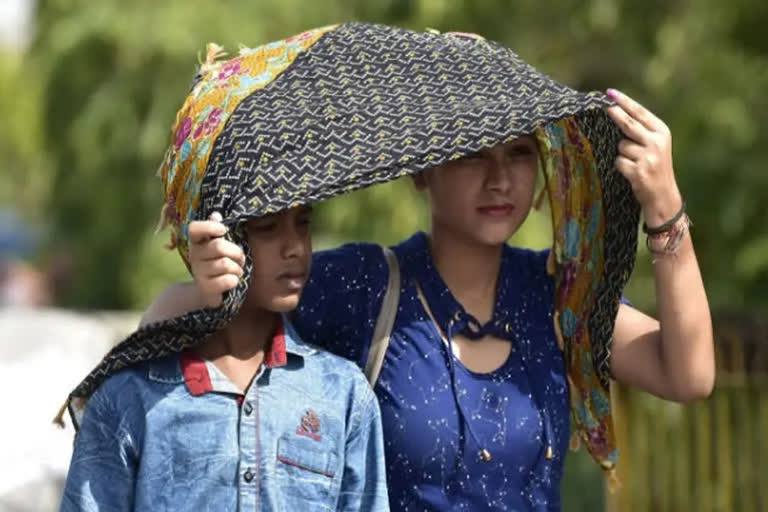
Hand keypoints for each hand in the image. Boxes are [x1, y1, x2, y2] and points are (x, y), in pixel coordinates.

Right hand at [188, 212, 245, 306]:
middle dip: (237, 253)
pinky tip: (232, 281)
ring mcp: (198, 272)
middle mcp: (194, 255)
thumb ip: (217, 230)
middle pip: (219, 246)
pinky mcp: (205, 288)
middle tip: (241, 259)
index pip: (194, 228)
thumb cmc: (219, 262)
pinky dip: (235, 280)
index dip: (209, 227)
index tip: (224, 230)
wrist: (210, 292)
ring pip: (226, 264)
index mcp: (197, 241)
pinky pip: (227, 280)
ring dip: (238, 268)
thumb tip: (216, 214)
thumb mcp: (219, 245)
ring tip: (236, 271)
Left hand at [606, 89, 682, 226]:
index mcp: (662, 132)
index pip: (640, 112)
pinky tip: (631, 173)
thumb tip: (616, 111)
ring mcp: (648, 157)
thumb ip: (642, 130)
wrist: (663, 195)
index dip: (624, 102)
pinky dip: (621, 166)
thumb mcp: (656, 145)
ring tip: (634, 163)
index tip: (610, 93)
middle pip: (628, 124)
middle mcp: (657, 142)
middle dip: (614, 114)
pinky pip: (619, 161)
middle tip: (602, 106)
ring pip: (621, 146)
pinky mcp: (638, 170)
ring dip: (622, 153)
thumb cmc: (655, 167)